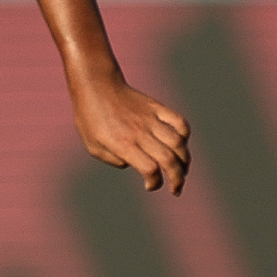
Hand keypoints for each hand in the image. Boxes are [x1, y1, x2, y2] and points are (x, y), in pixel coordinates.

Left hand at [72, 72, 190, 194]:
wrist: (96, 87)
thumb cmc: (91, 119)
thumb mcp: (93, 146)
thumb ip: (113, 160)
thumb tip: (133, 164)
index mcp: (123, 144)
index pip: (150, 169)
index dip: (154, 182)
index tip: (150, 185)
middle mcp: (140, 133)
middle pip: (169, 160)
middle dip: (178, 179)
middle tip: (176, 189)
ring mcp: (151, 119)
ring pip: (179, 143)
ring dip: (185, 161)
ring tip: (182, 170)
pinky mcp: (157, 108)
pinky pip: (180, 122)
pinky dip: (185, 136)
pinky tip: (181, 145)